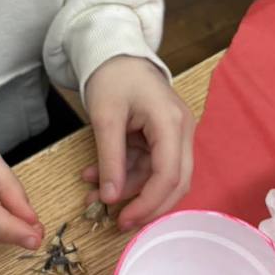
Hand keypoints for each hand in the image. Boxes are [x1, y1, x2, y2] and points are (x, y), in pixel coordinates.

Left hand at [82, 55, 193, 230]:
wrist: (115, 53)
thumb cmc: (113, 76)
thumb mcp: (105, 117)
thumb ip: (110, 159)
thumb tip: (110, 198)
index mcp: (171, 122)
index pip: (169, 175)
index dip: (149, 203)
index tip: (123, 219)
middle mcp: (181, 130)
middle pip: (175, 182)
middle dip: (146, 204)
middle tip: (118, 221)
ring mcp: (174, 134)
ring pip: (159, 176)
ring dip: (128, 188)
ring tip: (92, 193)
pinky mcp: (163, 136)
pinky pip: (149, 164)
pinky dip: (126, 174)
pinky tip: (97, 177)